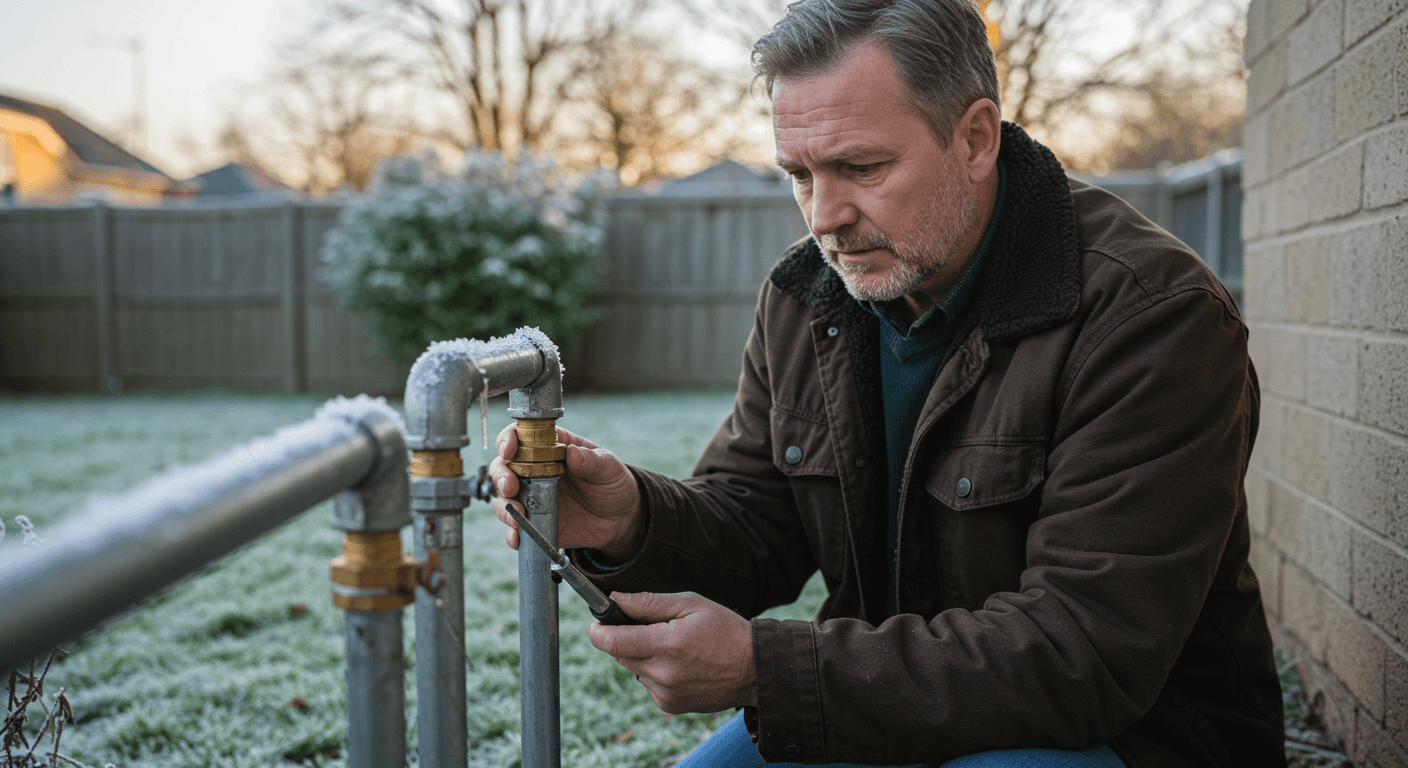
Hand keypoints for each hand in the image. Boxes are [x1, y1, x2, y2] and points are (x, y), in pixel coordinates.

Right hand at [489, 424, 643, 559]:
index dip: (508, 439)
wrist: (621, 519)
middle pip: (503, 467)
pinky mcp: (535, 522)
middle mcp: (534, 470)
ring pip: (503, 498)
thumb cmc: (612, 483)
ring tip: (517, 515)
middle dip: (500, 475)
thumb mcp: (609, 467)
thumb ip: (592, 460)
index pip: (521, 436)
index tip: (509, 449)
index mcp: (550, 448)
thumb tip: (573, 453)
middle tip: (510, 487)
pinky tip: (518, 536)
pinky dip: (512, 533)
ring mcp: (532, 497)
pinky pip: (516, 528)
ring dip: (503, 506)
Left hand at [589, 591, 757, 714]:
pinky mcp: (670, 706)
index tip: (597, 623)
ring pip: (634, 669)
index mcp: (668, 645)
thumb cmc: (725, 630)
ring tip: (673, 646)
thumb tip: (616, 599)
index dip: (599, 631)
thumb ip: (649, 603)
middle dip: (625, 639)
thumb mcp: (691, 605)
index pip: (613, 641)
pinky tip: (680, 664)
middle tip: (648, 627)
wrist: (754, 669)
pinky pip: (648, 684)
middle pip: (620, 655)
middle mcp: (663, 674)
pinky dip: (655, 672)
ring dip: (643, 656)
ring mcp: (666, 693)